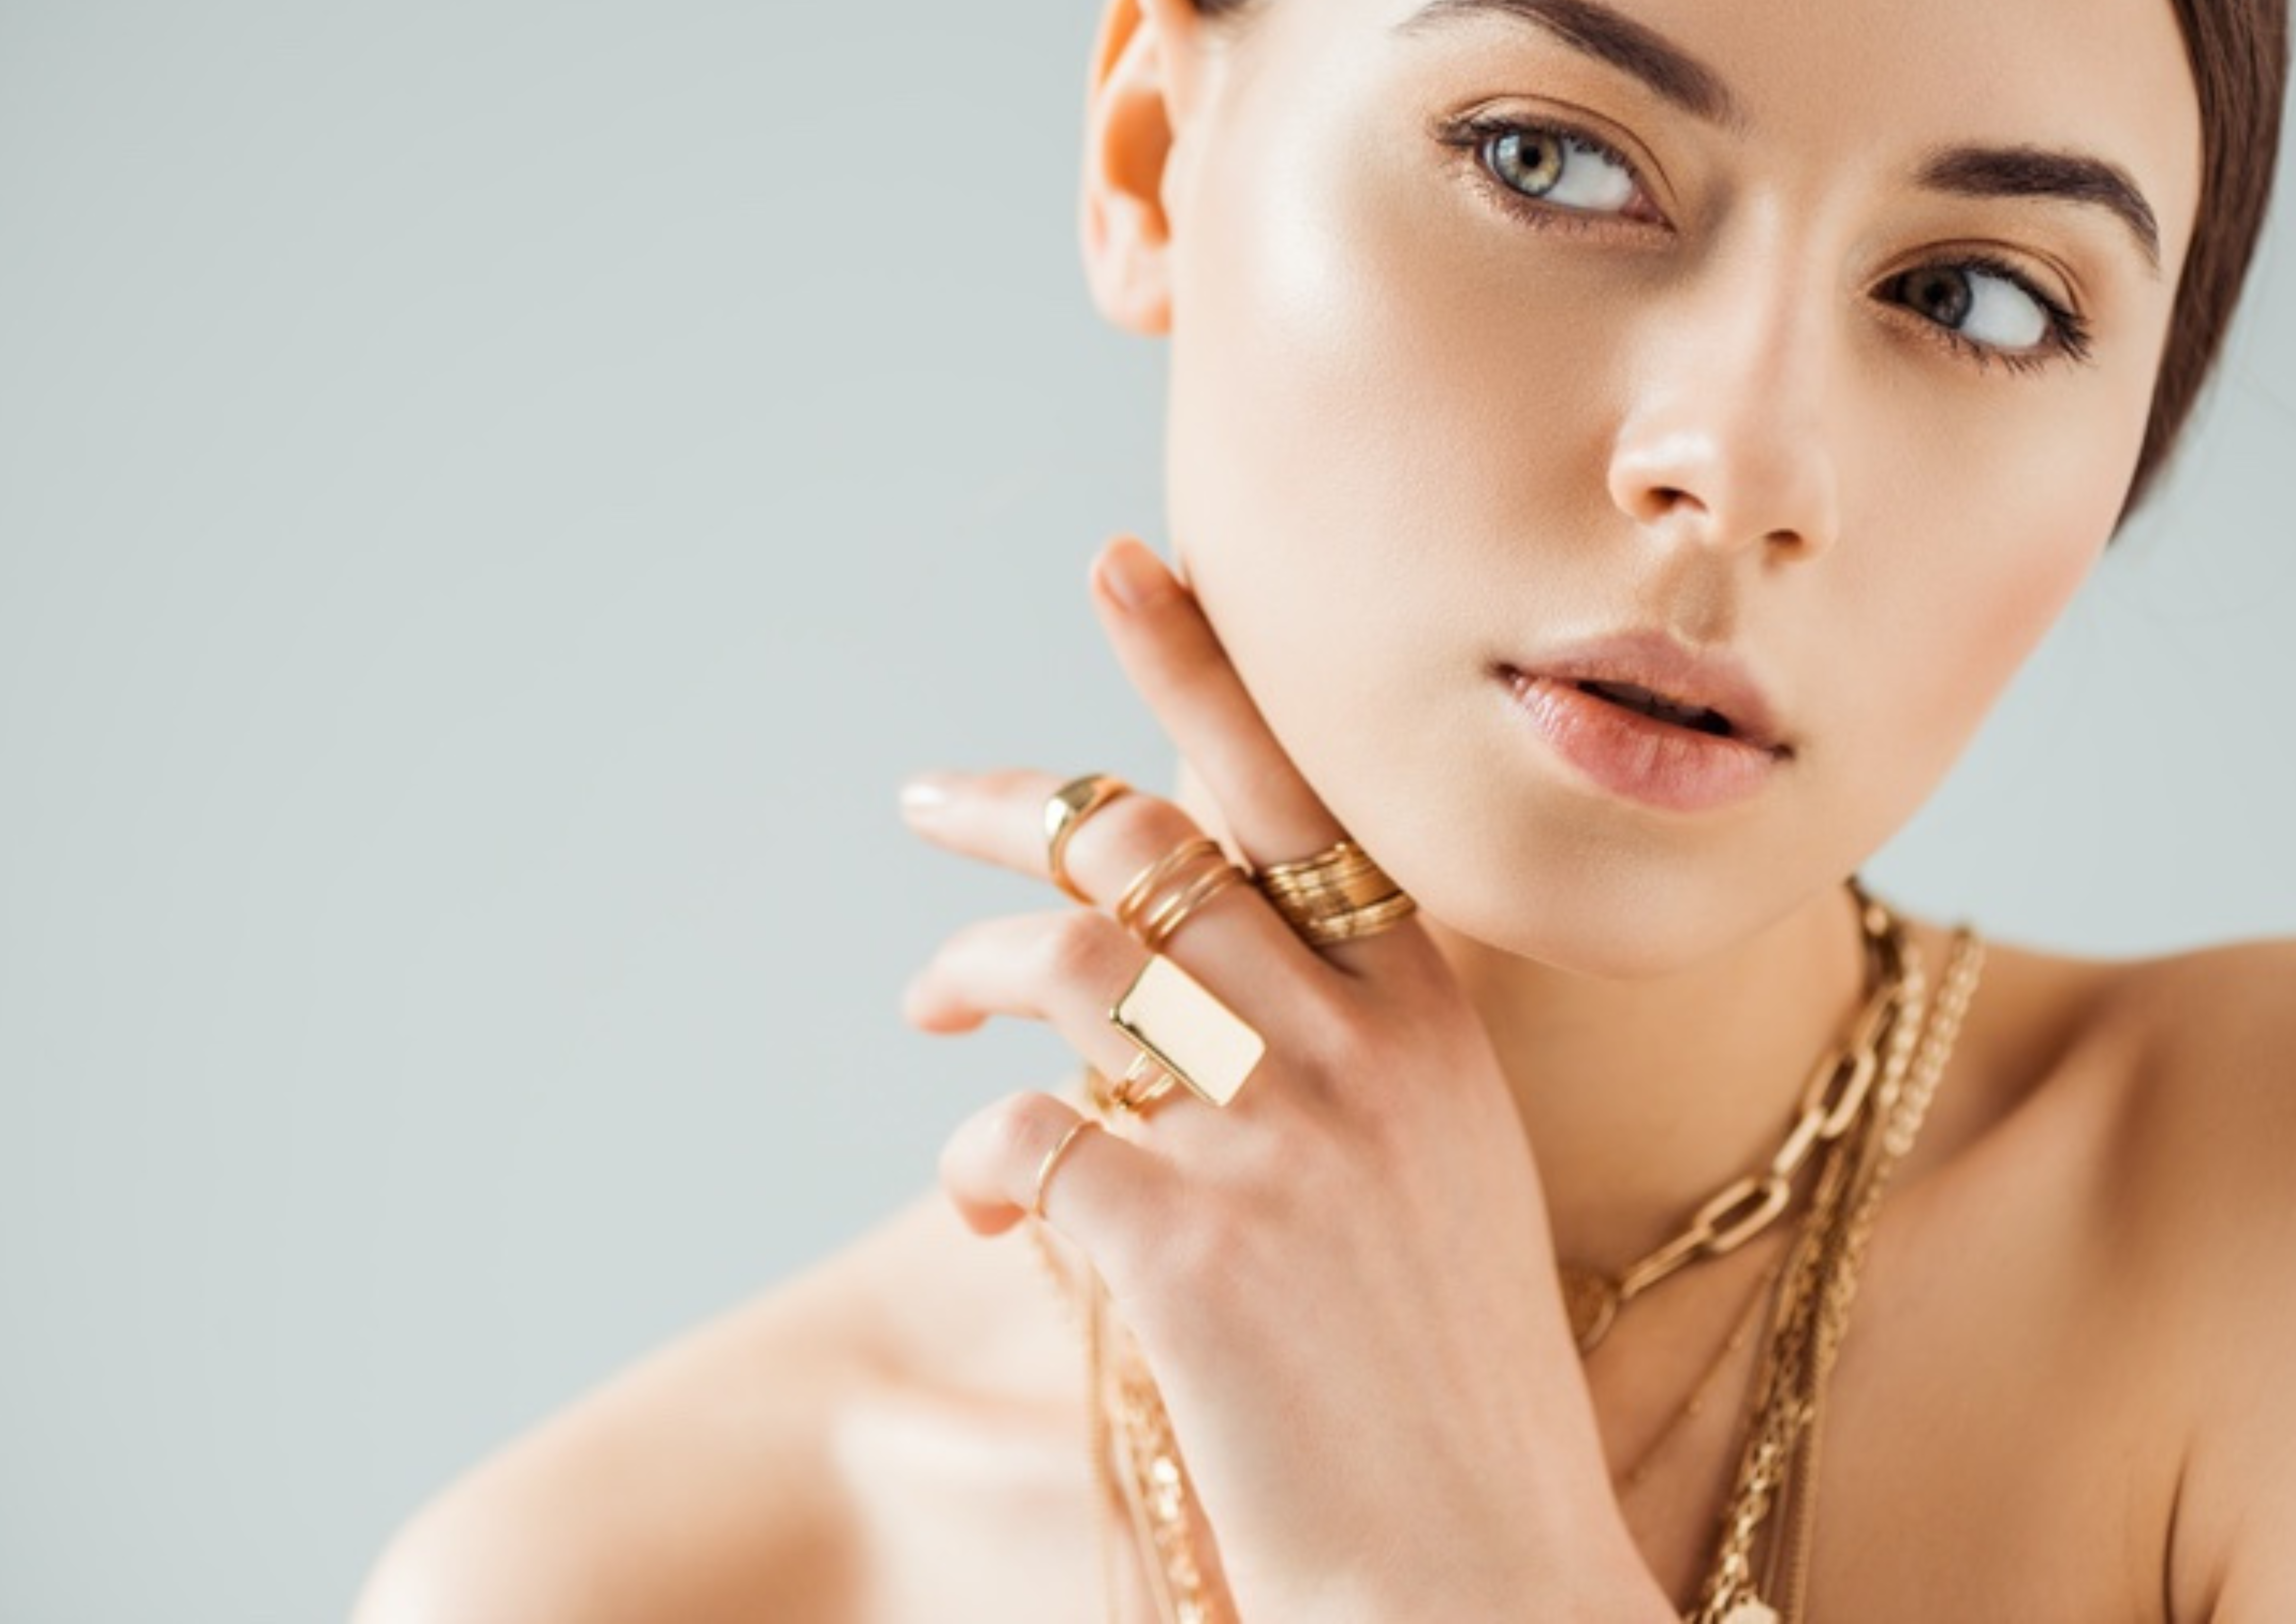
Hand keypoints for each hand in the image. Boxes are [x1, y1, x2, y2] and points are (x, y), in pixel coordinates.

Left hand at [900, 537, 1673, 1622]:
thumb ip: (1337, 1049)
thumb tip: (1173, 978)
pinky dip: (978, 1152)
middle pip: (1151, 842)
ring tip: (925, 1008)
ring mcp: (1282, 1144)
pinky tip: (983, 1201)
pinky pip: (1027, 1135)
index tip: (1126, 567)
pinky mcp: (1193, 1250)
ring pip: (1075, 956)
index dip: (1201, 666)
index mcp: (1428, 1014)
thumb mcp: (1432, 1169)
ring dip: (970, 968)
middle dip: (1016, 802)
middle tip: (926, 803)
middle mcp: (1362, 1047)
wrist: (1483, 1572)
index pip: (1299, 792)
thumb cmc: (1440, 1376)